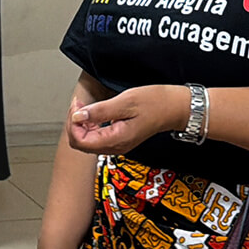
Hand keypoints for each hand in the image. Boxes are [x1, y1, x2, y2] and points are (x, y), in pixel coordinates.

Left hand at [66, 85, 183, 154]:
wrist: (175, 108)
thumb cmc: (155, 103)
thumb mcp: (125, 102)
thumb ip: (100, 111)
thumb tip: (78, 116)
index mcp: (116, 140)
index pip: (80, 141)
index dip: (74, 123)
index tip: (78, 106)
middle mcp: (115, 147)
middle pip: (80, 143)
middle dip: (75, 123)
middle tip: (80, 104)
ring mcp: (118, 145)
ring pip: (87, 141)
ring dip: (82, 124)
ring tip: (85, 106)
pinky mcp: (119, 139)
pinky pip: (96, 137)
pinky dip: (90, 125)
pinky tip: (94, 112)